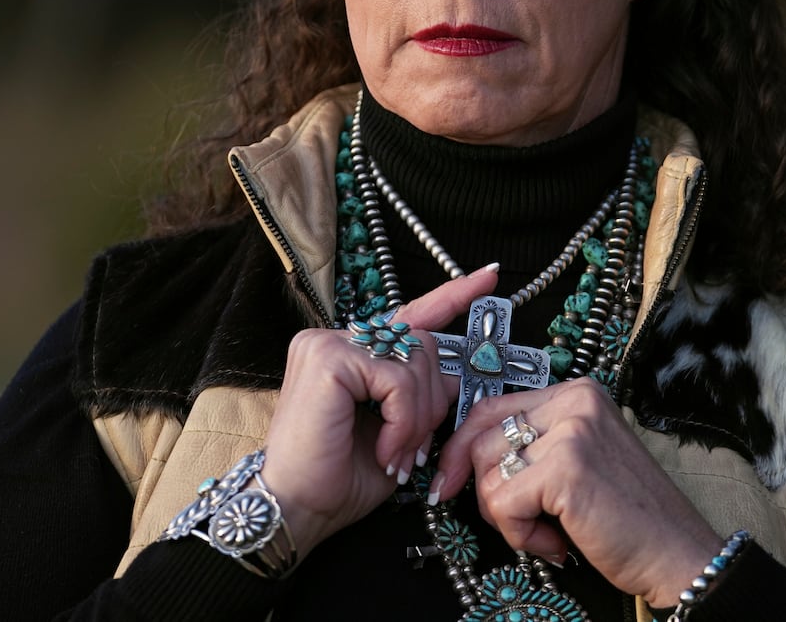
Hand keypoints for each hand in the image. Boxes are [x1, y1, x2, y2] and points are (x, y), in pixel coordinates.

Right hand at [259, 266, 498, 554]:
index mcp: (353, 352)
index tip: (489, 277)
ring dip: (419, 418)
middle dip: (433, 399)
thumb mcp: (396, 431)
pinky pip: (398, 380)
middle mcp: (337, 338)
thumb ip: (421, 396)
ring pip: (415, 360)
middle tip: (416, 447)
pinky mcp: (328, 358)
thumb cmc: (340, 477)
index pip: (410, 314)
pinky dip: (403, 422)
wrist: (296, 509)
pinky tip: (385, 450)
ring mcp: (329, 343)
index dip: (452, 296)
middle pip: (422, 342)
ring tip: (398, 455)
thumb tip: (458, 377)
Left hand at [434, 377, 722, 608]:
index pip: (492, 407)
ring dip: (507, 517)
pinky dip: (520, 533)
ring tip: (548, 532)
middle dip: (480, 486)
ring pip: (487, 472)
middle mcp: (575, 400)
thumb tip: (465, 456)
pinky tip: (555, 541)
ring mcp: (572, 429)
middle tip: (502, 516)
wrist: (675, 552)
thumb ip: (534, 447)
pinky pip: (503, 501)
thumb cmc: (628, 517)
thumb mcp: (577, 462)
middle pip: (481, 435)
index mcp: (577, 393)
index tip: (447, 481)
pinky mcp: (566, 467)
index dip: (463, 447)